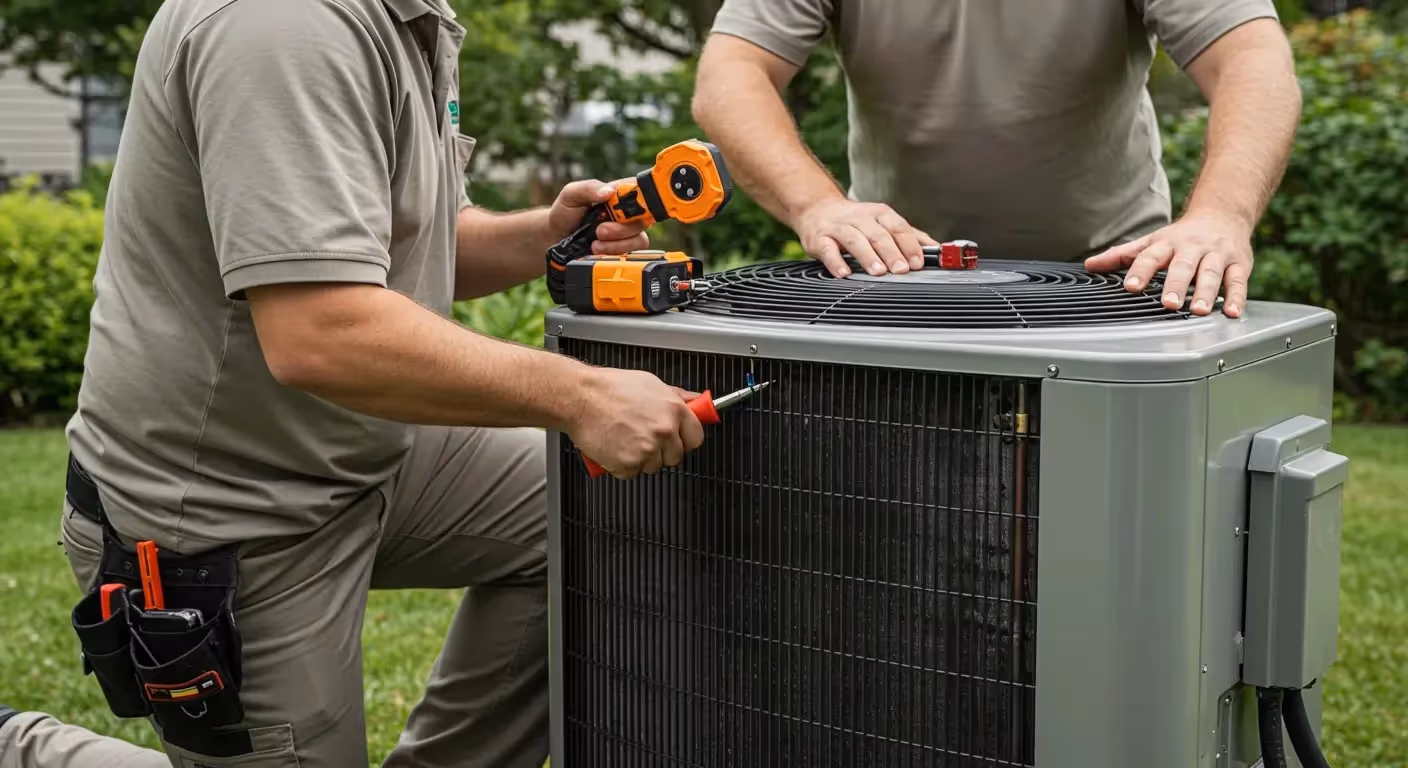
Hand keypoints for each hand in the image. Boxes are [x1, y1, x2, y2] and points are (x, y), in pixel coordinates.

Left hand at [548, 179, 650, 254]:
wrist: (556, 238)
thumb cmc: (565, 213)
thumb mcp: (571, 194)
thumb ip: (588, 188)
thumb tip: (609, 191)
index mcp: (618, 195)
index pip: (641, 192)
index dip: (641, 201)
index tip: (623, 211)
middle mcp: (626, 213)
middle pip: (643, 220)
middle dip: (621, 229)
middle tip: (600, 231)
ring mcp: (625, 233)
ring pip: (639, 239)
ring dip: (617, 244)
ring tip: (595, 244)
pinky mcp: (622, 249)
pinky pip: (631, 253)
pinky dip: (615, 253)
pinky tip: (599, 251)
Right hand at [567, 369, 705, 479]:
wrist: (579, 398)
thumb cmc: (609, 388)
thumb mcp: (651, 383)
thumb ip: (677, 397)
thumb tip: (696, 401)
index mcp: (674, 410)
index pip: (696, 437)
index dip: (685, 439)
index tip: (677, 438)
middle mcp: (664, 431)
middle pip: (676, 456)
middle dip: (662, 451)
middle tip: (643, 437)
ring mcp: (647, 450)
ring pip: (654, 466)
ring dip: (642, 459)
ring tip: (625, 438)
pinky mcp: (628, 465)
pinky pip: (632, 473)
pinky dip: (623, 465)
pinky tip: (615, 446)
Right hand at [795, 198, 937, 277]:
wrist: (817, 209)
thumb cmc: (854, 220)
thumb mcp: (882, 222)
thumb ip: (908, 235)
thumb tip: (935, 248)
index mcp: (879, 213)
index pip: (898, 227)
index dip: (909, 244)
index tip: (918, 262)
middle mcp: (859, 218)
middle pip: (878, 234)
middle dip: (892, 252)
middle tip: (901, 270)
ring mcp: (839, 227)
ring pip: (855, 240)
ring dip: (867, 256)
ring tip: (878, 272)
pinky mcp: (819, 239)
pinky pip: (828, 250)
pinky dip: (836, 262)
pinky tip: (844, 273)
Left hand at [1085, 213, 1253, 317]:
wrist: (1223, 214)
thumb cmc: (1182, 236)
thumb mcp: (1152, 241)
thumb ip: (1122, 255)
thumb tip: (1090, 266)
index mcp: (1168, 243)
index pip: (1151, 256)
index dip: (1140, 271)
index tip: (1130, 287)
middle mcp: (1193, 247)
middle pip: (1183, 266)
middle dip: (1176, 285)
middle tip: (1168, 303)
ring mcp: (1217, 255)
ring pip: (1211, 273)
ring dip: (1206, 293)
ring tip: (1198, 311)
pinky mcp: (1239, 264)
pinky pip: (1239, 281)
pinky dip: (1237, 298)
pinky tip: (1233, 313)